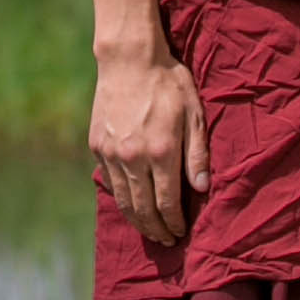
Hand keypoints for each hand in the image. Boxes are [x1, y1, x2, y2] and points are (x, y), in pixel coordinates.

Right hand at [89, 44, 208, 252]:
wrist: (129, 59)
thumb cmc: (168, 82)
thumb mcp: (193, 113)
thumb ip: (197, 154)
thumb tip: (202, 189)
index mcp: (160, 152)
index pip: (167, 202)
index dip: (175, 222)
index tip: (181, 233)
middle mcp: (133, 157)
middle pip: (143, 208)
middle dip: (156, 229)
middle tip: (166, 240)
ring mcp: (111, 153)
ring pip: (123, 200)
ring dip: (137, 221)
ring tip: (149, 231)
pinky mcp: (97, 145)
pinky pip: (109, 182)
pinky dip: (120, 198)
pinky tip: (130, 204)